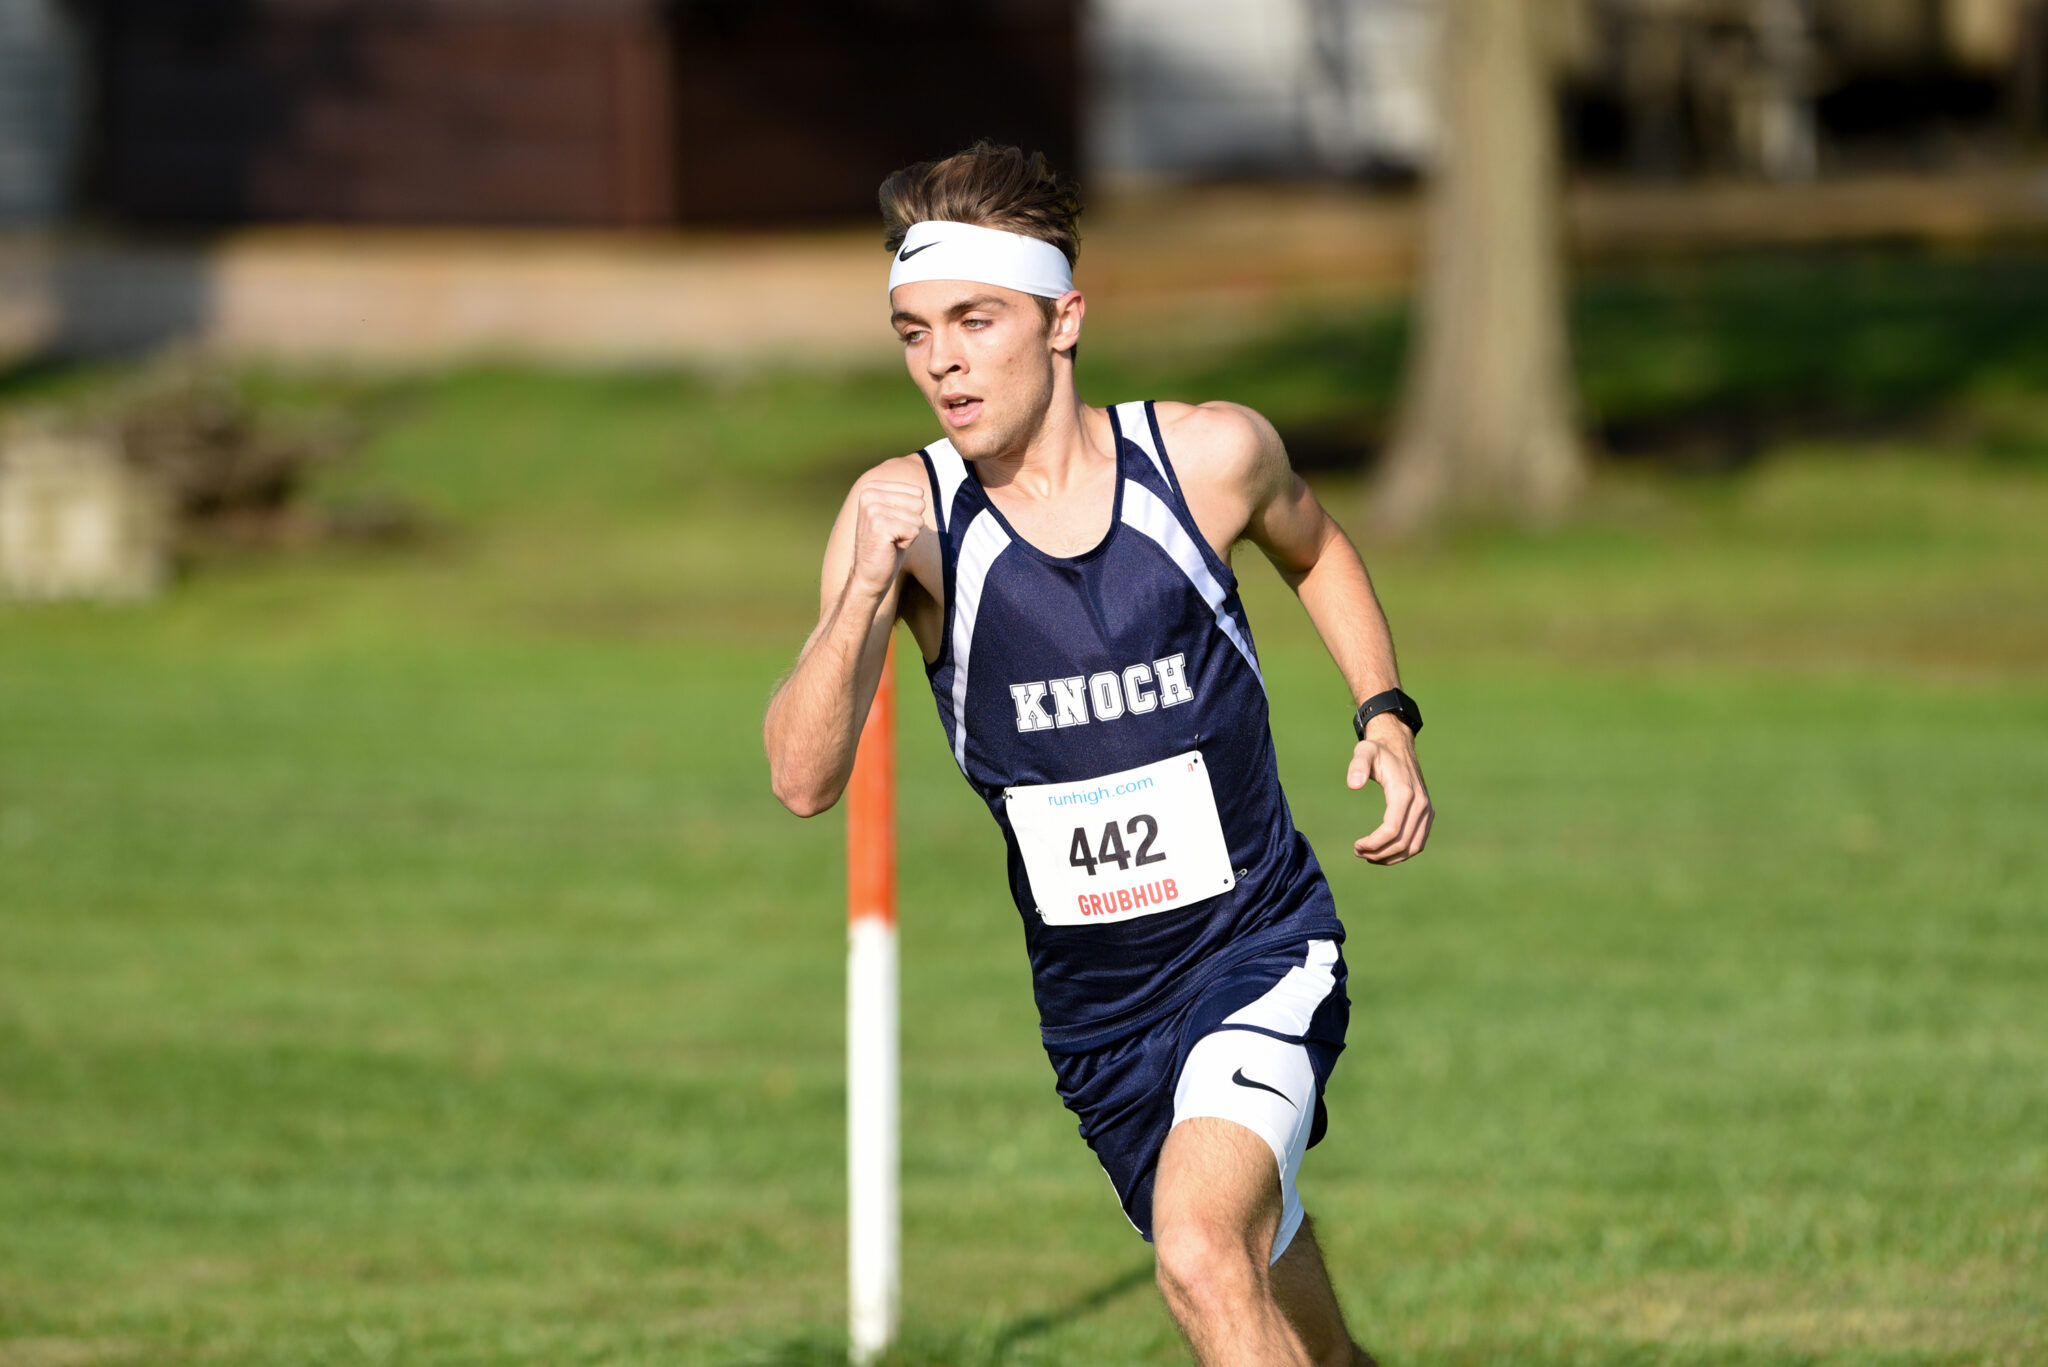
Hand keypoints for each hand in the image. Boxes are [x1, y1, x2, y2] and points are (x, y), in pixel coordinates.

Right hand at [848, 479, 927, 596]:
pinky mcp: (879, 525)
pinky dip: (907, 543)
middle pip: (919, 503)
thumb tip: (922, 490)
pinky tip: (890, 547)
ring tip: (890, 541)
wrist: (868, 575)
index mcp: (872, 487)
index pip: (917, 492)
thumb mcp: (894, 514)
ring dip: (908, 534)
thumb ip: (904, 498)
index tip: (892, 525)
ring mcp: (873, 509)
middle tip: (892, 535)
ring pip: (918, 518)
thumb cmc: (886, 546)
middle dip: (911, 523)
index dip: (911, 513)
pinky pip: (914, 531)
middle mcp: (869, 494)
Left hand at [1347, 713, 1431, 864]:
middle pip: (1402, 843)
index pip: (1392, 830)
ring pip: (1413, 847)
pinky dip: (1402, 853)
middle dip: (1379, 853)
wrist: (1398, 746)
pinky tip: (1383, 853)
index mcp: (1404, 792)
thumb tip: (1353, 785)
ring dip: (1391, 857)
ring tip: (1369, 856)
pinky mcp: (1428, 814)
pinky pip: (1418, 842)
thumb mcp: (1364, 751)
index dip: (1373, 843)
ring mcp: (1427, 810)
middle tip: (1358, 852)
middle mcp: (1420, 803)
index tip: (1356, 846)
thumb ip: (1357, 765)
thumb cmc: (1378, 751)